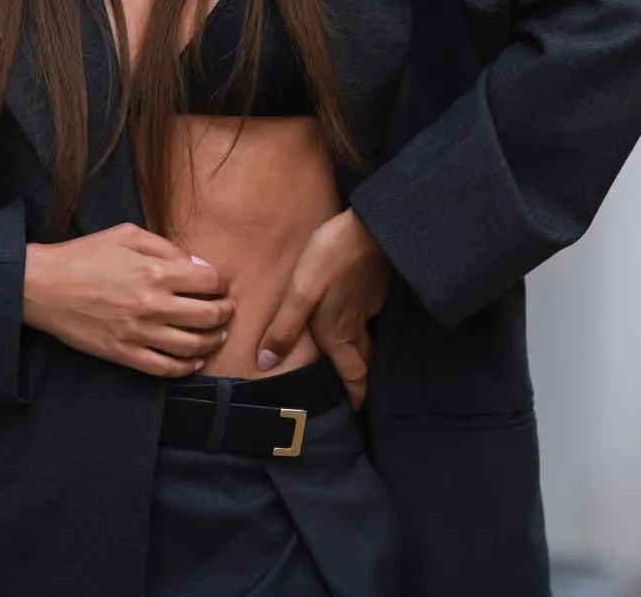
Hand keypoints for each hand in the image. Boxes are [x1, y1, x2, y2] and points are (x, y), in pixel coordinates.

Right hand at [22, 223, 235, 377]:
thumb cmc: (83, 255)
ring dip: (212, 341)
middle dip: (224, 312)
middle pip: (208, 315)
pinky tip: (193, 361)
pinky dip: (186, 368)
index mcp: (155, 271)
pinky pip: (165, 368)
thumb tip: (197, 266)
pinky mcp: (123, 354)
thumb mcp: (127, 234)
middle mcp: (152, 305)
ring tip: (217, 335)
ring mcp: (138, 333)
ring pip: (193, 346)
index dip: (219, 283)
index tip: (218, 284)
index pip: (209, 281)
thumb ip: (166, 247)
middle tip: (226, 310)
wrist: (42, 286)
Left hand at [253, 208, 391, 410]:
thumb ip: (284, 329)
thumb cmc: (331, 259)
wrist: (370, 228)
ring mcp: (369, 305)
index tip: (356, 413)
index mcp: (338, 333)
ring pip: (367, 338)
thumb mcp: (300, 294)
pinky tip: (351, 312)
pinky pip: (369, 315)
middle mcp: (356, 325)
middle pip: (363, 361)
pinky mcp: (374, 287)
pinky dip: (362, 323)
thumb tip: (266, 365)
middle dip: (360, 380)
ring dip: (361, 353)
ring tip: (350, 357)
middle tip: (356, 393)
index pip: (352, 375)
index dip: (355, 396)